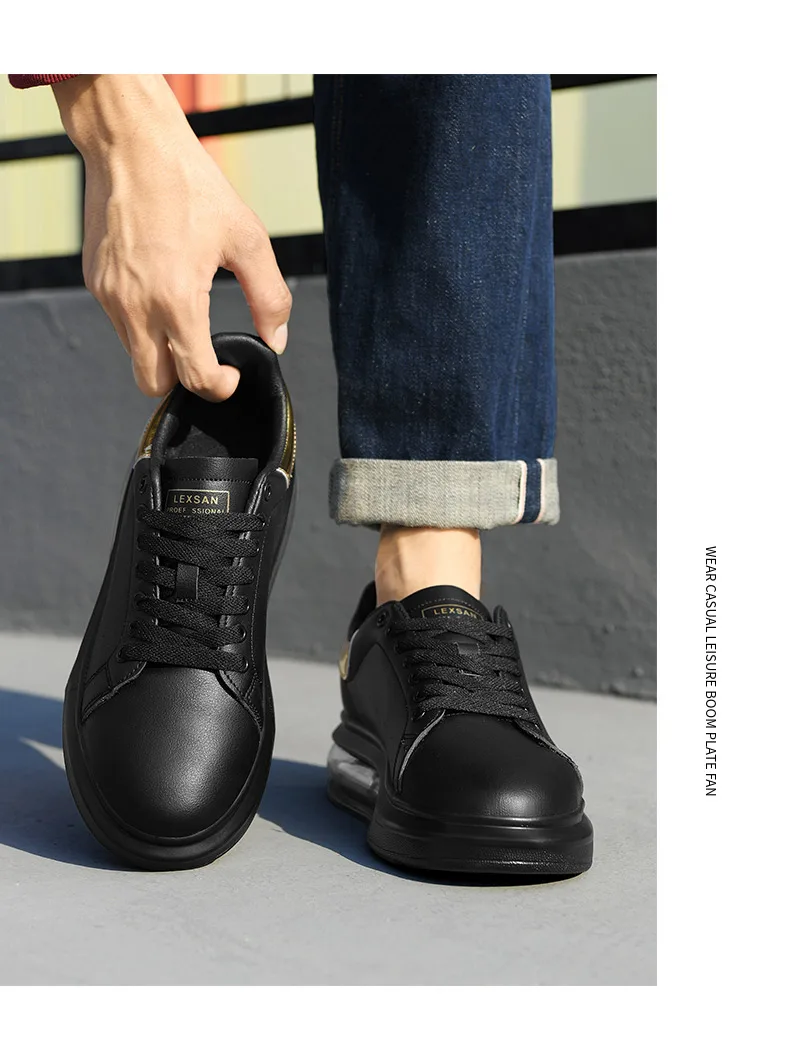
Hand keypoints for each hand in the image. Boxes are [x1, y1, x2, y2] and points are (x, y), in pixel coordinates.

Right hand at [54, 75, 291, 400]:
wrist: (130, 143)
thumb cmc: (190, 185)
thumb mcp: (247, 239)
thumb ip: (269, 297)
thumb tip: (277, 339)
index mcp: (176, 300)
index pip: (195, 378)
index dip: (219, 387)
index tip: (231, 375)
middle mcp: (136, 306)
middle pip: (154, 384)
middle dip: (184, 379)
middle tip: (208, 355)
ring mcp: (110, 296)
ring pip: (135, 356)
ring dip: (162, 351)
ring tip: (186, 312)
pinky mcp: (96, 282)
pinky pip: (120, 325)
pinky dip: (143, 324)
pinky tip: (162, 289)